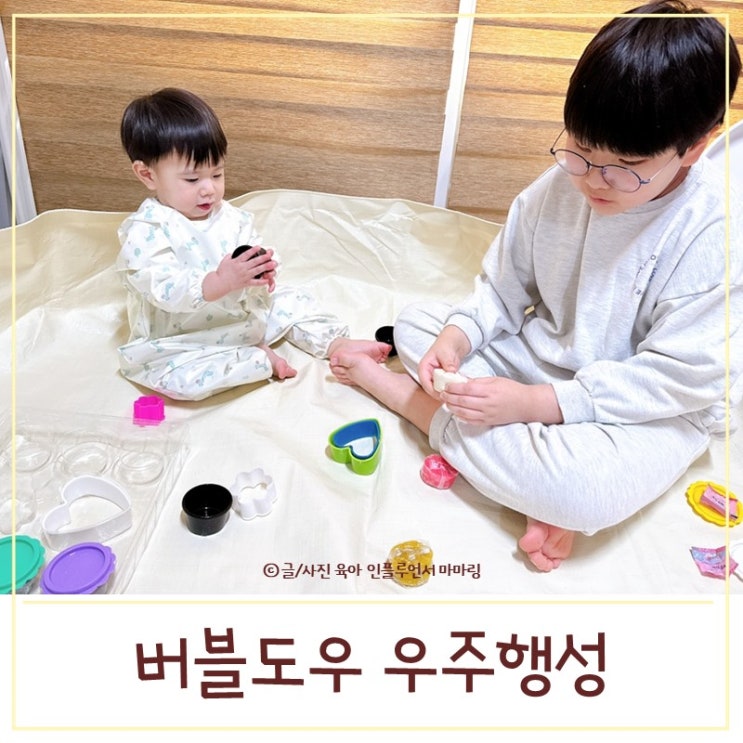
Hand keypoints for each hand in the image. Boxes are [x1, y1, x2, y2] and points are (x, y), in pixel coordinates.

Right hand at [202, 247, 276, 299]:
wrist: (220, 283)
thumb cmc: (222, 272)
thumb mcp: (225, 260)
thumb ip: (231, 256)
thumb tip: (234, 253)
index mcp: (237, 262)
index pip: (246, 254)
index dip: (253, 250)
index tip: (258, 247)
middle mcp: (242, 268)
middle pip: (254, 261)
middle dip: (263, 258)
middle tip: (270, 255)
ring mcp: (245, 276)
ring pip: (257, 270)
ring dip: (265, 267)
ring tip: (272, 264)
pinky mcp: (246, 283)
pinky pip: (255, 282)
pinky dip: (262, 281)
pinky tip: (268, 279)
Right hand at [418, 325, 471, 395]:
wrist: (456, 338)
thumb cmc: (447, 342)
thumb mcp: (446, 352)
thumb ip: (447, 363)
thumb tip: (450, 373)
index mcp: (424, 368)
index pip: (426, 384)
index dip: (434, 392)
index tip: (445, 395)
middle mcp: (428, 374)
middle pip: (433, 389)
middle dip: (443, 393)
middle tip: (454, 396)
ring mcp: (437, 377)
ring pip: (441, 389)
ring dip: (449, 392)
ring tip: (458, 393)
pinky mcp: (444, 378)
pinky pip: (448, 386)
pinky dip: (453, 388)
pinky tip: (461, 389)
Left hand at [440, 377, 563, 425]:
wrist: (526, 405)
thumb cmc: (511, 389)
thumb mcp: (495, 380)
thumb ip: (478, 381)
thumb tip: (462, 381)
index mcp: (489, 391)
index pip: (467, 389)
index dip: (454, 388)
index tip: (446, 386)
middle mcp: (487, 404)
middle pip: (463, 402)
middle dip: (449, 398)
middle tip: (442, 394)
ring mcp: (487, 415)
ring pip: (464, 413)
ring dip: (452, 408)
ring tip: (446, 403)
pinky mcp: (488, 422)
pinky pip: (471, 421)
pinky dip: (461, 417)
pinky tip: (455, 412)